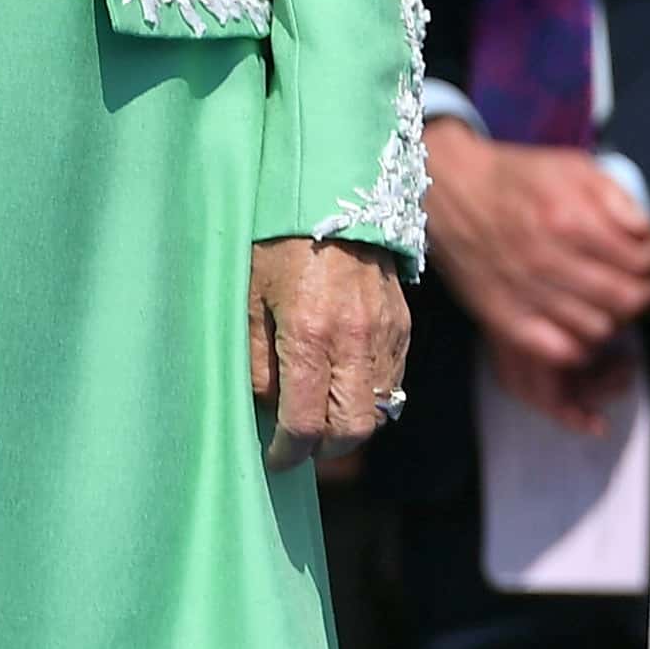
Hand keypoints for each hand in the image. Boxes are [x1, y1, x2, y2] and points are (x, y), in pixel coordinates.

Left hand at [249, 236, 410, 470]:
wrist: (330, 190)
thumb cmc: (275, 240)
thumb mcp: (247, 295)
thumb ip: (255, 358)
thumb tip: (267, 407)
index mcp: (308, 334)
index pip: (305, 424)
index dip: (287, 452)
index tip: (275, 457)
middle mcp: (354, 339)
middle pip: (351, 430)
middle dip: (323, 448)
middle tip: (299, 442)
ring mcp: (385, 333)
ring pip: (379, 412)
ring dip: (350, 425)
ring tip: (322, 414)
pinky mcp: (402, 324)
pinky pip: (394, 382)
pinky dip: (372, 396)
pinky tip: (345, 383)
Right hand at [423, 122, 649, 416]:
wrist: (450, 193)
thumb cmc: (515, 179)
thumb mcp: (571, 166)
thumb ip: (616, 196)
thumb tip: (647, 232)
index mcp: (567, 219)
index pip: (640, 260)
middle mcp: (547, 260)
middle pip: (625, 298)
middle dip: (646, 292)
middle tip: (644, 284)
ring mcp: (525, 293)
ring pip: (598, 328)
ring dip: (617, 318)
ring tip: (614, 301)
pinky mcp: (505, 317)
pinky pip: (560, 349)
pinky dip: (581, 344)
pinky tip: (582, 323)